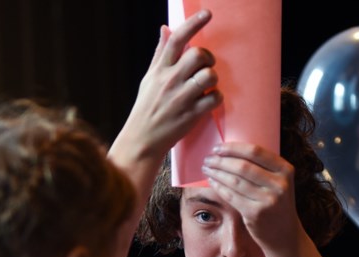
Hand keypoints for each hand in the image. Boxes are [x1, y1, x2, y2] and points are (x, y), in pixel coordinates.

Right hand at [119, 10, 222, 161]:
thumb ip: (160, 54)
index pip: (176, 39)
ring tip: (206, 87)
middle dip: (208, 58)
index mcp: (160, 70)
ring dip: (213, 79)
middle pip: (198, 55)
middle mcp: (170, 81)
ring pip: (209, 76)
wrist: (142, 140)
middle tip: (206, 67)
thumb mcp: (149, 79)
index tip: (208, 14)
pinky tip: (208, 102)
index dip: (193, 23)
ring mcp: (181, 98)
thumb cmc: (146, 108)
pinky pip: (214, 98)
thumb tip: (165, 29)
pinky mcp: (191, 115)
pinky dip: (216, 98)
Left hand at [201, 142, 304, 254]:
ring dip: (217, 173)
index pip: (255, 151)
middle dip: (220, 160)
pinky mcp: (255, 213)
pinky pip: (231, 196)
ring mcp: (268, 200)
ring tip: (207, 169)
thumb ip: (264, 167)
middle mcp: (279, 184)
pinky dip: (219, 187)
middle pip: (242, 166)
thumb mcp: (279, 182)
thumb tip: (230, 151)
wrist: (284, 234)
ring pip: (234, 181)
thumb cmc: (276, 204)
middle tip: (208, 159)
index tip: (218, 147)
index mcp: (286, 170)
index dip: (233, 148)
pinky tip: (212, 182)